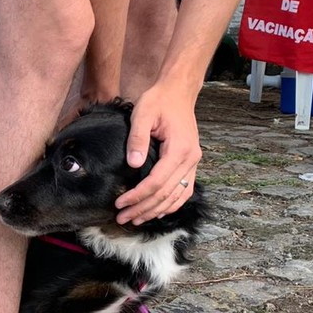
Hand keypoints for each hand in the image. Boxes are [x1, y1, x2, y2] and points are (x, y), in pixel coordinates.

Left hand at [115, 84, 201, 224]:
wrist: (179, 92)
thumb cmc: (159, 100)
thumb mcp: (143, 113)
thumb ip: (137, 138)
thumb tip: (132, 164)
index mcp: (180, 149)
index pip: (157, 182)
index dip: (138, 196)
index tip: (120, 204)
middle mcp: (190, 159)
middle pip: (166, 194)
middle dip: (143, 209)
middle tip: (122, 219)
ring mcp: (193, 163)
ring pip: (176, 196)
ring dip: (155, 211)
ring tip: (135, 219)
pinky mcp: (191, 163)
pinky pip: (184, 190)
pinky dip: (171, 204)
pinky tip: (156, 211)